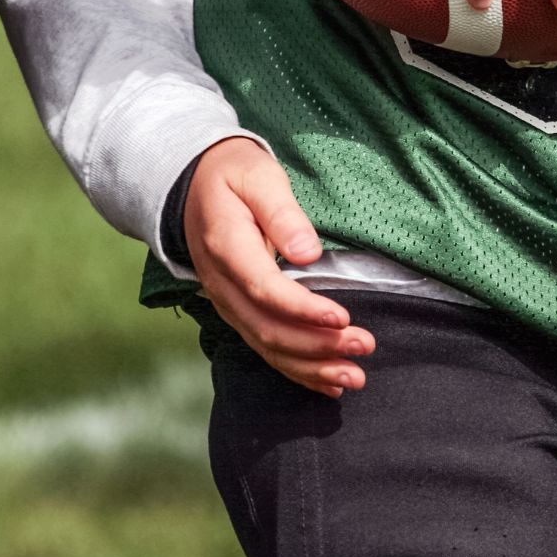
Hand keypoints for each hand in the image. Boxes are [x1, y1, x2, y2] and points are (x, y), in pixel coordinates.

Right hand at [184, 137, 374, 398]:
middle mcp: (221, 285)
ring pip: (267, 346)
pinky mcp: (238, 310)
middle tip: (364, 345)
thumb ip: (282, 213)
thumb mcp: (258, 176)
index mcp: (227, 248)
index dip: (304, 310)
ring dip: (312, 367)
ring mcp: (226, 302)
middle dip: (318, 345)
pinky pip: (264, 347)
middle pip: (268, 328)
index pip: (265, 290)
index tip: (343, 318)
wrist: (192, 184)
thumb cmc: (234, 174)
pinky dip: (296, 370)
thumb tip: (308, 253)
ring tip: (354, 377)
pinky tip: (328, 382)